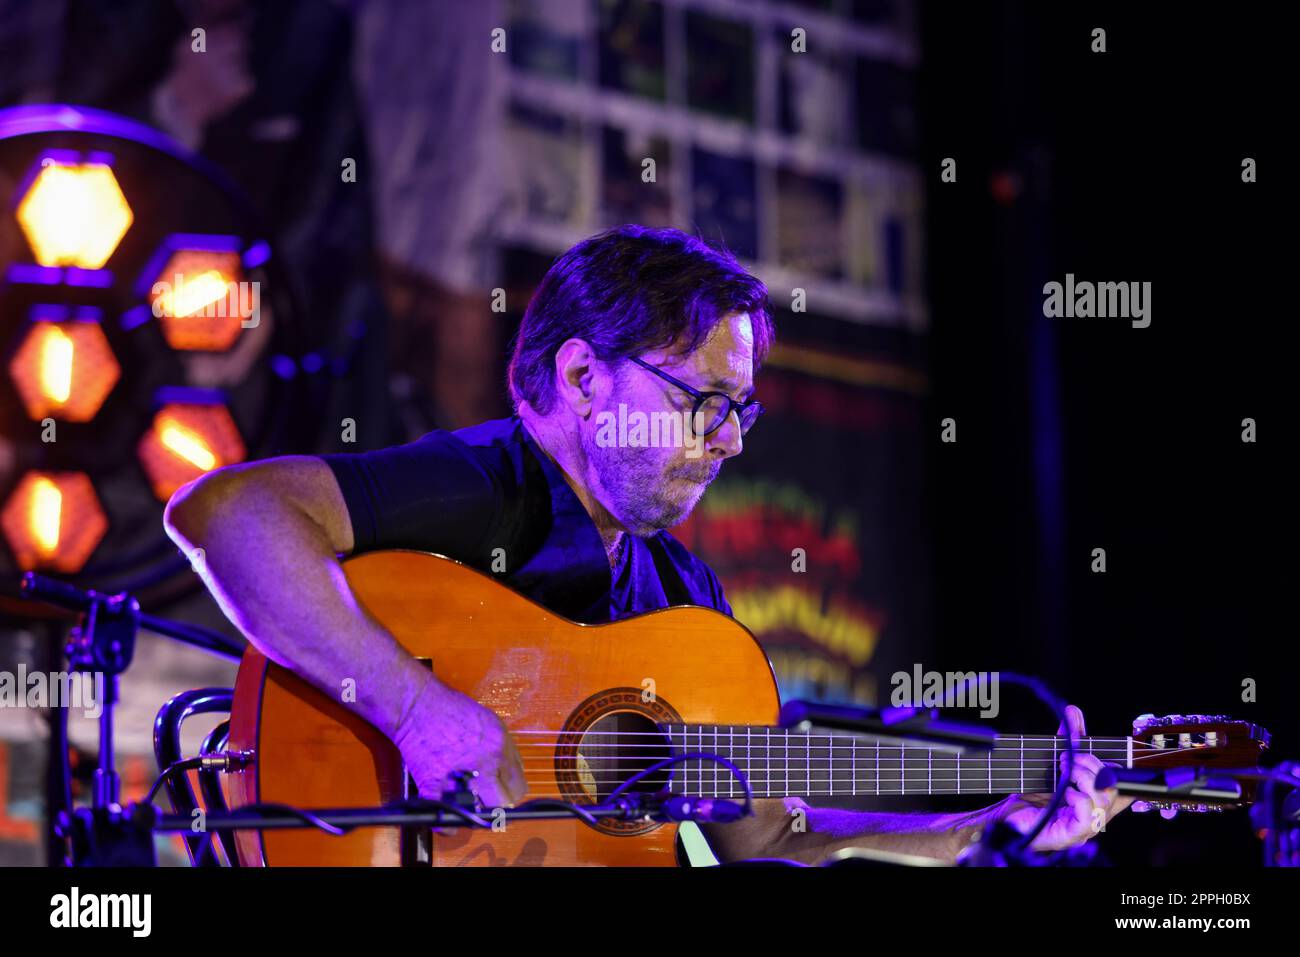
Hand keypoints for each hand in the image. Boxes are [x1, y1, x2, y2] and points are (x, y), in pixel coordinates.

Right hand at [392, 680, 527, 808]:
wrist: (417, 705)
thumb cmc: (450, 709)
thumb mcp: (489, 721)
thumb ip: (504, 748)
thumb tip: (511, 773)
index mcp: (500, 745)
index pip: (519, 785)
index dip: (510, 792)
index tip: (504, 794)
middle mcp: (485, 762)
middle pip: (505, 802)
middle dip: (497, 804)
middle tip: (488, 802)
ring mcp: (460, 775)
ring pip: (480, 813)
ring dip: (474, 814)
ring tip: (469, 808)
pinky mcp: (435, 784)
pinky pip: (445, 818)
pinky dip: (446, 824)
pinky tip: (448, 819)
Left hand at [997, 704, 1133, 850]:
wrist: (1007, 819)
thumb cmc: (1032, 797)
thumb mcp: (1052, 765)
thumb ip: (1067, 740)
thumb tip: (1073, 711)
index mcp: (1096, 802)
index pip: (1125, 788)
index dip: (1118, 768)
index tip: (1098, 754)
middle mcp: (1096, 816)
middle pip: (1114, 786)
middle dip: (1091, 764)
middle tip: (1067, 758)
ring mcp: (1087, 827)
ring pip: (1104, 798)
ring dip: (1082, 776)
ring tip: (1063, 771)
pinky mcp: (1073, 834)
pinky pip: (1087, 813)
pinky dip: (1076, 795)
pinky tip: (1063, 793)